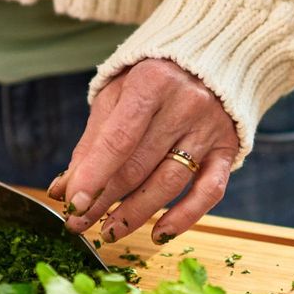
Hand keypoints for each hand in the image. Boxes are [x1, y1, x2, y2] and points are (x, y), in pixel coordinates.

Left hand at [50, 59, 239, 242]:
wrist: (208, 60)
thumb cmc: (152, 80)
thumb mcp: (115, 96)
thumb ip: (92, 142)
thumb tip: (65, 188)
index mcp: (152, 82)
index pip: (118, 140)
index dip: (94, 175)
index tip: (73, 204)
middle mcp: (186, 104)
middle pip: (139, 166)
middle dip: (105, 199)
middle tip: (79, 223)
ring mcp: (209, 129)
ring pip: (169, 182)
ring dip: (135, 214)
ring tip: (108, 232)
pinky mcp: (227, 149)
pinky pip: (209, 191)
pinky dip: (184, 217)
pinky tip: (159, 233)